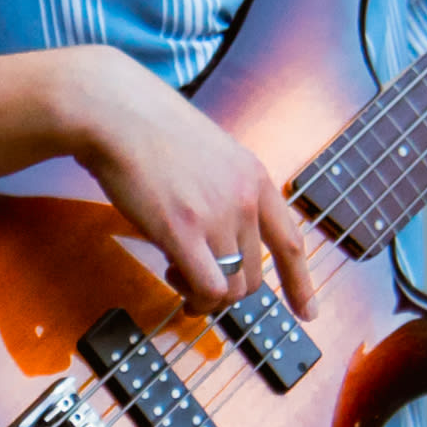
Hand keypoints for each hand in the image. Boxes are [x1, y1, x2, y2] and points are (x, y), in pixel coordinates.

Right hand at [49, 46, 315, 315]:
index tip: (309, 313)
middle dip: (227, 287)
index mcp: (254, 179)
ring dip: (205, 294)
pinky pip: (208, 288)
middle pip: (254, 274)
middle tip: (194, 277)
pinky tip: (172, 274)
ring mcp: (216, 216)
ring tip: (177, 273)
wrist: (117, 113)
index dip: (301, 284)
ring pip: (231, 288)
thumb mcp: (211, 154)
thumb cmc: (152, 131)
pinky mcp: (183, 231)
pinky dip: (194, 296)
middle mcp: (244, 200)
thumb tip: (222, 234)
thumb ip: (225, 191)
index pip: (291, 242)